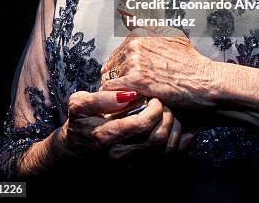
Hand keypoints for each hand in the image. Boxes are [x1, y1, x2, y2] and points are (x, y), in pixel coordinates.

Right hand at [59, 90, 191, 160]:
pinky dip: (178, 143)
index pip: (142, 124)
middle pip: (157, 138)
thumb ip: (102, 97)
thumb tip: (129, 93)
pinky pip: (166, 157)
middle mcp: (120, 153)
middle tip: (163, 104)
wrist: (76, 148)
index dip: (154, 109)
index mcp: (107, 135)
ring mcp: (130, 162)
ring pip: (165, 149)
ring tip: (168, 113)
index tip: (152, 97)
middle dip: (166, 117)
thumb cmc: (80, 122)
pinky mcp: (138, 165)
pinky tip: (183, 130)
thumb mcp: (80, 104)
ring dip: (173, 129)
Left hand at [100, 27, 213, 109]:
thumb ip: (149, 29)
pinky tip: (126, 102)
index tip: (126, 77)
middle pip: (111, 65)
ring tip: (128, 98)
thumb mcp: (171, 35)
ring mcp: (135, 61)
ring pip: (110, 78)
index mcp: (140, 33)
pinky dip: (116, 98)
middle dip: (117, 78)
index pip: (116, 52)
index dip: (121, 67)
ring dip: (117, 90)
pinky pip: (112, 90)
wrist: (204, 80)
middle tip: (127, 91)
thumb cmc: (191, 62)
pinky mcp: (136, 80)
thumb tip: (126, 14)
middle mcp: (135, 43)